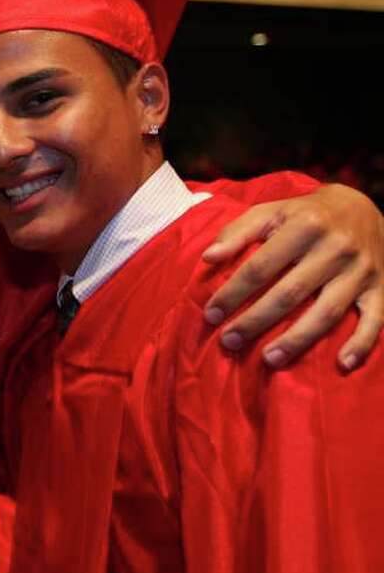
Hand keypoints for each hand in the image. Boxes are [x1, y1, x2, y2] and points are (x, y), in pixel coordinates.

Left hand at [201, 184, 382, 370]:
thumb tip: (207, 258)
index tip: (210, 314)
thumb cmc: (303, 215)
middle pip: (289, 294)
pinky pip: (374, 321)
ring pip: (326, 313)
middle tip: (229, 342)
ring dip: (297, 340)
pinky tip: (342, 365)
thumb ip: (236, 232)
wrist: (361, 207)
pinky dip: (360, 344)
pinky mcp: (380, 288)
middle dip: (255, 321)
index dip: (233, 292)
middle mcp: (335, 248)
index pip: (261, 266)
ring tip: (269, 359)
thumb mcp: (270, 212)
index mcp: (304, 226)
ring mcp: (361, 271)